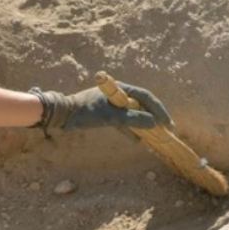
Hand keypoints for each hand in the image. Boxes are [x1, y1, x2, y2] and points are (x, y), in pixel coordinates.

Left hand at [32, 82, 173, 132]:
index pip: (147, 97)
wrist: (61, 115)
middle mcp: (118, 94)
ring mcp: (111, 104)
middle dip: (154, 117)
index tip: (167, 124)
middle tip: (166, 130)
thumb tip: (154, 123)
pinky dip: (130, 130)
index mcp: (121, 89)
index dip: (159, 110)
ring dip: (143, 124)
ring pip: (133, 114)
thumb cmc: (84, 112)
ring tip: (155, 136)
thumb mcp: (111, 117)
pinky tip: (138, 140)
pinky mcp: (104, 114)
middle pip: (142, 105)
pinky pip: (122, 122)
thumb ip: (133, 119)